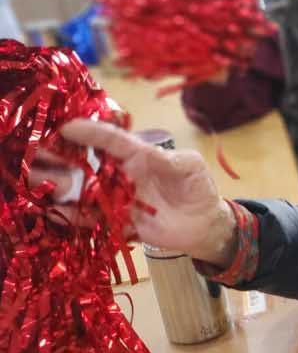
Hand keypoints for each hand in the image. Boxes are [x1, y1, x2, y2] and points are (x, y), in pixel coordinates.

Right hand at [29, 119, 236, 265]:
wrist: (204, 225)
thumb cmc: (197, 188)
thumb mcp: (190, 167)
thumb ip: (171, 160)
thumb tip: (150, 155)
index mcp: (139, 155)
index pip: (112, 140)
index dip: (91, 132)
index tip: (67, 127)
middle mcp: (121, 174)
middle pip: (86, 162)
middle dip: (61, 156)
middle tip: (40, 153)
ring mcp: (116, 198)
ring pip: (81, 189)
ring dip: (60, 186)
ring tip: (43, 183)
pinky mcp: (118, 221)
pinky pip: (92, 218)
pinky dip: (73, 216)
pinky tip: (57, 213)